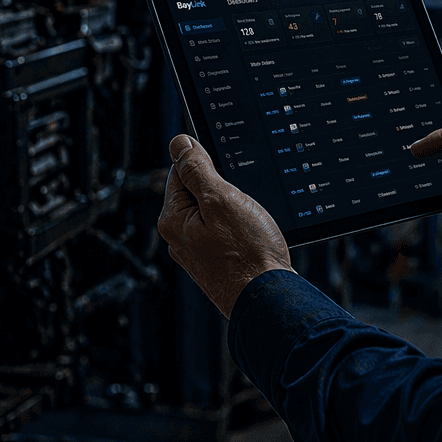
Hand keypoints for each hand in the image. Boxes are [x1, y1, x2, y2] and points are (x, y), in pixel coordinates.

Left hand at [156, 134, 292, 318]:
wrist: (268, 298)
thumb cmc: (247, 254)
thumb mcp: (221, 199)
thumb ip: (197, 169)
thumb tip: (179, 143)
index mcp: (172, 219)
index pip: (179, 172)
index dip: (204, 164)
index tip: (224, 168)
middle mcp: (179, 238)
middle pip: (197, 192)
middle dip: (221, 189)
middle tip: (241, 200)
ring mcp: (198, 252)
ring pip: (214, 213)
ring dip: (232, 209)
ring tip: (249, 222)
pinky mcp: (216, 263)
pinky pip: (224, 232)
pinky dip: (239, 228)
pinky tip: (252, 236)